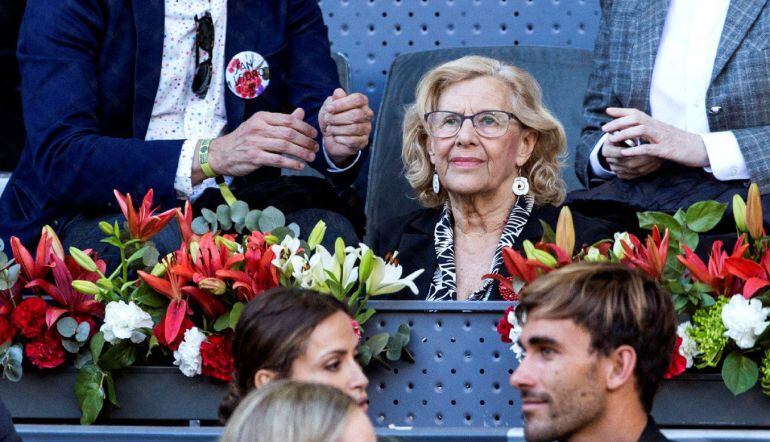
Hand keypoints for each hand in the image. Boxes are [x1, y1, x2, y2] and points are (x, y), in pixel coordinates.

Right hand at [195, 108, 318, 182]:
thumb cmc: (244, 139)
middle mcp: (258, 128)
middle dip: (306, 141)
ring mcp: (255, 142)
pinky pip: (277, 160)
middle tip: (315, 148)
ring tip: (311, 157)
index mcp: (262, 117)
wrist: (221, 153)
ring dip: (301, 152)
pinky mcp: (254, 157)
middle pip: (289, 133)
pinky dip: (291, 163)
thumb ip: (282, 121)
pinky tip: (300, 166)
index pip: (289, 120)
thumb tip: (301, 112)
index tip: (314, 134)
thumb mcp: (261, 125)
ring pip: (285, 146)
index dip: (305, 127)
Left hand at [319, 88, 373, 165]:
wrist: (331, 136)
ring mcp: (366, 128)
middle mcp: (367, 114)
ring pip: (354, 128)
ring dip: (337, 129)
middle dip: (337, 118)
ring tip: (329, 129)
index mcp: (361, 102)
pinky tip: (335, 137)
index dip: (342, 104)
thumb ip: (335, 99)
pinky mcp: (363, 141)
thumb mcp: (330, 106)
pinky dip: (340, 139)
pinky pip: (353, 141)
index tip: (329, 108)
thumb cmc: (333, 118)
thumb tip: (339, 92)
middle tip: (327, 119)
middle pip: (356, 115)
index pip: (358, 99)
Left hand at [602, 107, 708, 173]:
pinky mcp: (667, 150)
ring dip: (625, 134)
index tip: (608, 111)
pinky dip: (637, 150)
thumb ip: (652, 132)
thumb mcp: (665, 135)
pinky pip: (650, 148)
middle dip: (618, 122)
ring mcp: (663, 138)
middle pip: (637, 118)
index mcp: (657, 124)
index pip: (637, 113)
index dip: (622, 111)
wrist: (703, 149)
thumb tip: (638, 130)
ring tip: (612, 139)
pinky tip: (626, 153)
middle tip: (604, 128)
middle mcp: (659, 128)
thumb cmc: (683, 144)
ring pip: (642, 130)